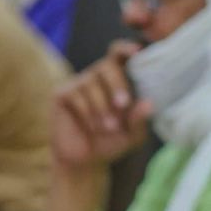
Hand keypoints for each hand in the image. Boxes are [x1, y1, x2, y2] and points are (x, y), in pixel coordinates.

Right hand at [50, 41, 152, 172]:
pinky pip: (76, 94)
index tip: (137, 51)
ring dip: (102, 107)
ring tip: (108, 127)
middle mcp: (96, 76)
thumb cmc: (111, 142)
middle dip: (117, 84)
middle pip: (107, 65)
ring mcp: (78, 83)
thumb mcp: (132, 134)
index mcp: (117, 80)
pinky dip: (88, 112)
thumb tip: (149, 104)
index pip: (119, 56)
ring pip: (91, 83)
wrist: (84, 161)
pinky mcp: (61, 93)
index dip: (126, 49)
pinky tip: (92, 127)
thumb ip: (139, 119)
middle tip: (123, 105)